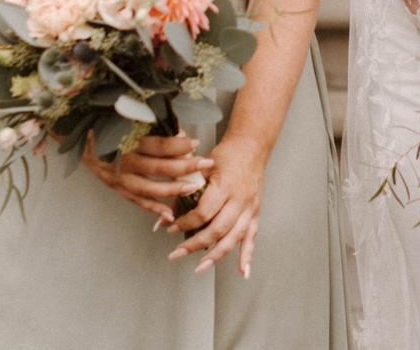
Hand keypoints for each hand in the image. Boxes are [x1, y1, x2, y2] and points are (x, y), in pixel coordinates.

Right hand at [82, 132, 213, 225]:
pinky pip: (137, 201)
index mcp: (128, 141)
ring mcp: (119, 178)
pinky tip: (170, 214)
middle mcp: (124, 162)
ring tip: (193, 188)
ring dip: (172, 190)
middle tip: (206, 163)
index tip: (195, 142)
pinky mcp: (117, 188)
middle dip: (185, 166)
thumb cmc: (108, 127)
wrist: (80, 140)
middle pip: (158, 168)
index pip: (158, 146)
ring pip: (149, 188)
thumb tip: (178, 124)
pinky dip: (153, 208)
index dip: (178, 145)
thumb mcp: (126, 119)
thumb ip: (150, 124)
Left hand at [165, 137, 267, 276]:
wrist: (251, 147)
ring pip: (234, 238)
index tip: (171, 229)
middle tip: (176, 253)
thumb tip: (163, 218)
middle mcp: (240, 199)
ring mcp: (250, 208)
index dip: (184, 224)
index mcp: (225, 185)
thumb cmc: (225, 155)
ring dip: (216, 256)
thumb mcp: (200, 169)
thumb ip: (182, 192)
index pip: (203, 213)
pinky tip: (243, 272)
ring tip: (200, 268)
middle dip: (195, 244)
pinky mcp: (256, 213)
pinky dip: (247, 256)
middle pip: (217, 229)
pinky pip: (252, 237)